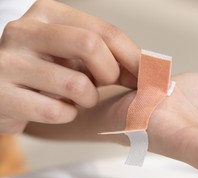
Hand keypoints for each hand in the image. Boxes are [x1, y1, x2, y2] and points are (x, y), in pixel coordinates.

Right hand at [0, 0, 138, 133]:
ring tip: (76, 97)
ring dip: (88, 99)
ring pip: (77, 85)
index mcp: (47, 14)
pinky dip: (67, 115)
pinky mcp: (2, 96)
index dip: (135, 58)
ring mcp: (9, 63)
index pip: (106, 32)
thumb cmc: (45, 71)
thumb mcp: (74, 54)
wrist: (0, 91)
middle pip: (91, 46)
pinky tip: (57, 108)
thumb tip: (153, 71)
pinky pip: (58, 111)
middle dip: (110, 72)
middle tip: (105, 83)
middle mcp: (24, 31)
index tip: (149, 76)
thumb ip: (109, 56)